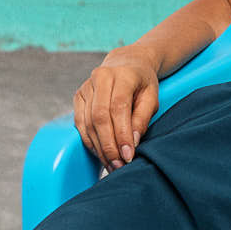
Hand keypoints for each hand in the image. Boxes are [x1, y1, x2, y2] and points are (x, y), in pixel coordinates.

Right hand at [74, 49, 161, 169]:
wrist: (126, 64)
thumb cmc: (142, 83)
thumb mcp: (152, 98)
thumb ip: (142, 119)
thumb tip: (132, 143)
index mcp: (122, 75)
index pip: (118, 107)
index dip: (122, 134)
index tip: (128, 155)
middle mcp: (100, 78)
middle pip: (100, 117)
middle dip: (109, 145)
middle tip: (119, 166)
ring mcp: (86, 86)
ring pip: (88, 122)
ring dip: (99, 148)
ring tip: (111, 165)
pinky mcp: (78, 96)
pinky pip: (80, 123)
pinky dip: (89, 141)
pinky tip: (100, 154)